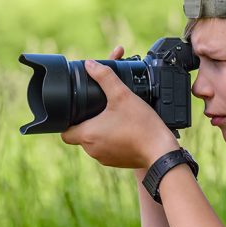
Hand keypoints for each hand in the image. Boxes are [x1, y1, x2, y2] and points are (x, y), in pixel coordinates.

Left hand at [61, 46, 179, 168]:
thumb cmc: (141, 125)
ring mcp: (104, 158)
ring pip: (93, 142)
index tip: (76, 111)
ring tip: (112, 117)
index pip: (64, 132)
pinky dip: (111, 139)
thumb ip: (105, 77)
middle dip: (86, 122)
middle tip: (98, 109)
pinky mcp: (115, 162)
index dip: (67, 121)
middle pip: (79, 135)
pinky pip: (106, 149)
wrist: (161, 151)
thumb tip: (90, 64)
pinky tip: (123, 128)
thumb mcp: (122, 95)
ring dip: (99, 130)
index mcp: (88, 134)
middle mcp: (92, 149)